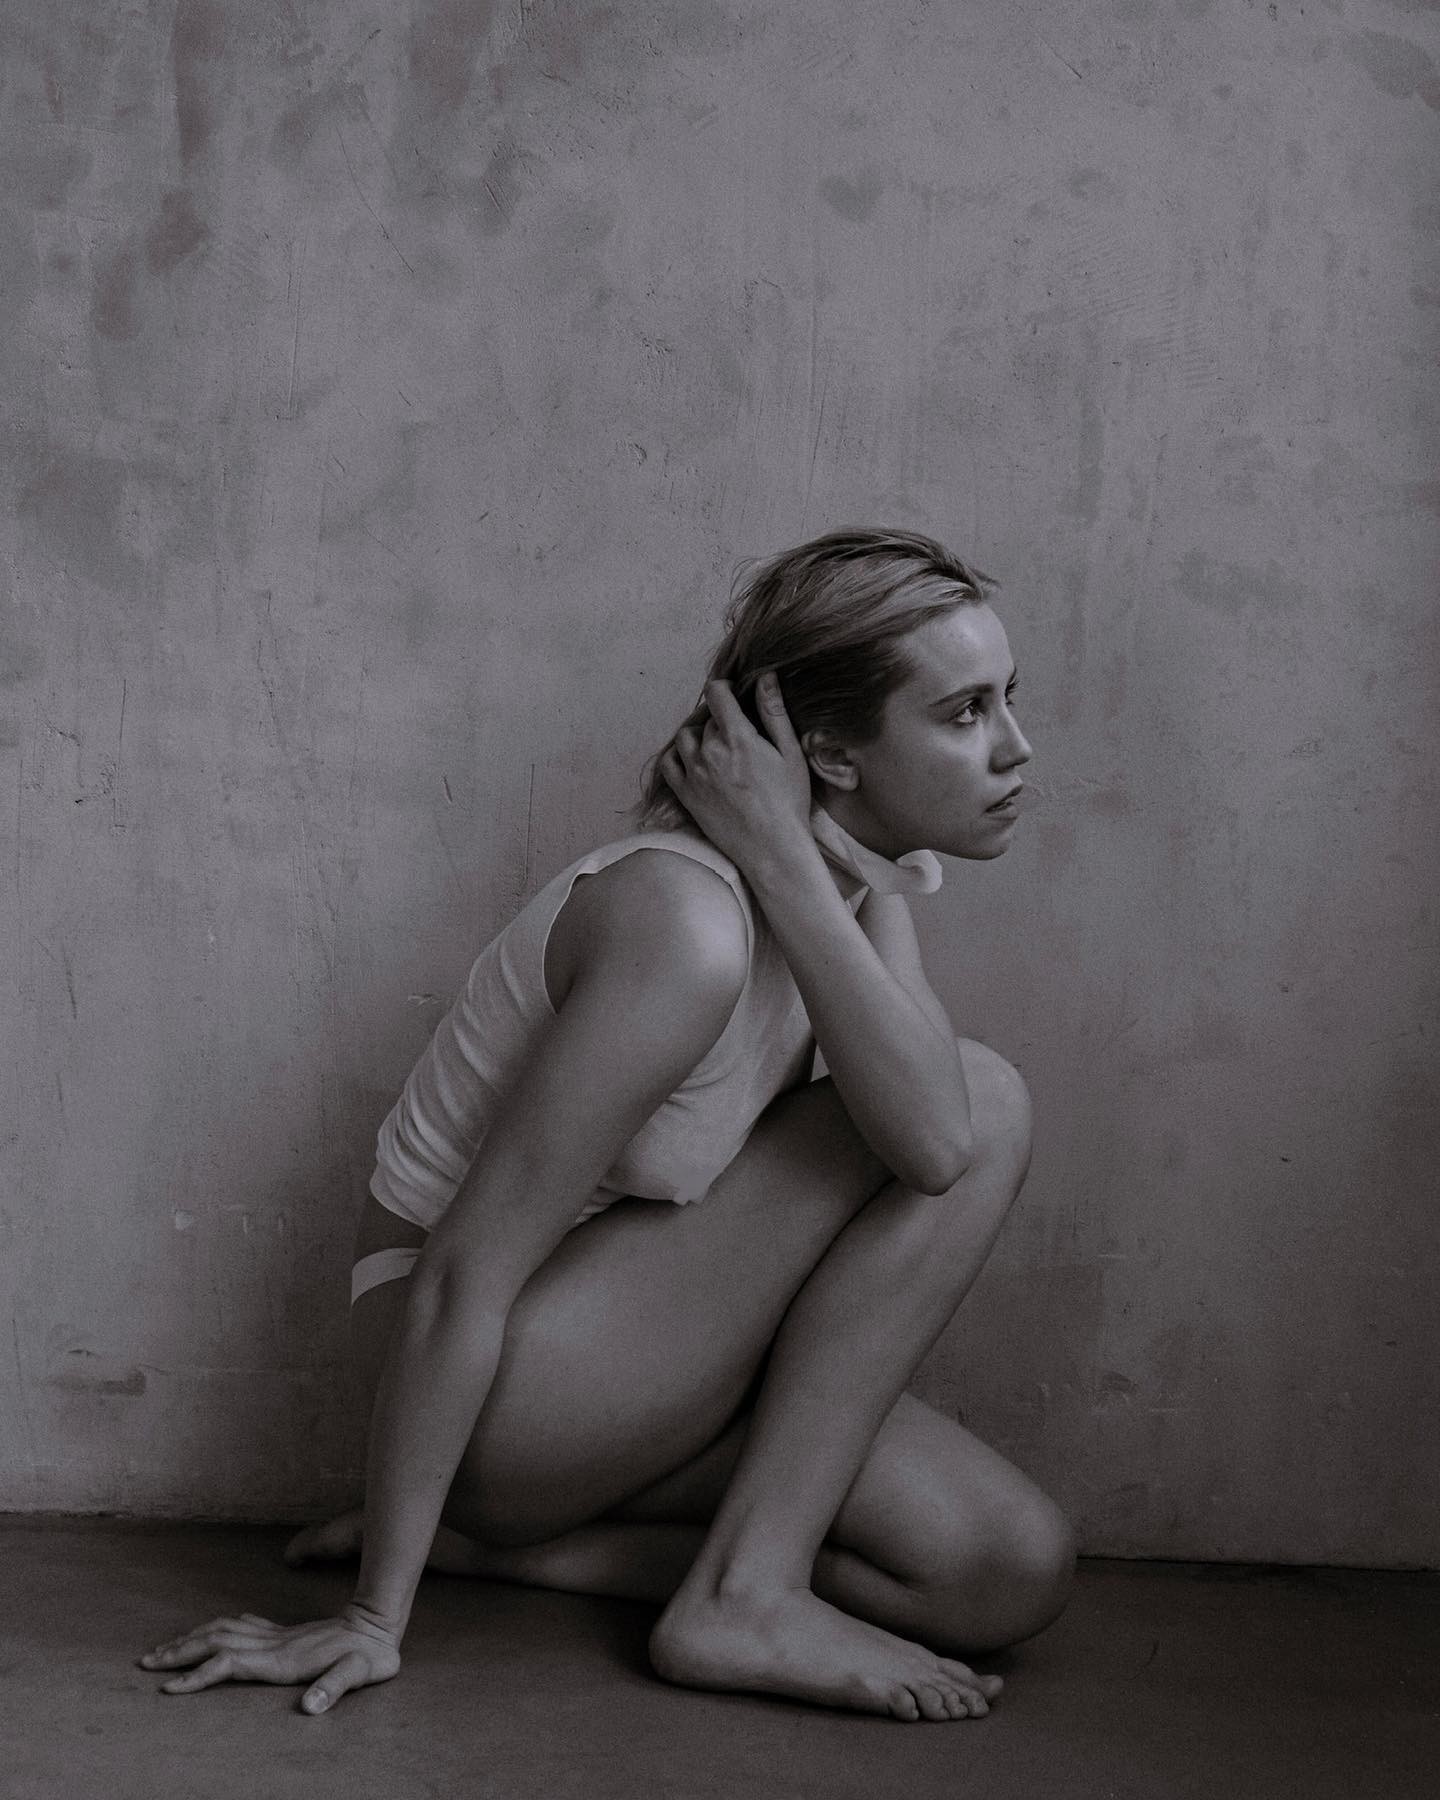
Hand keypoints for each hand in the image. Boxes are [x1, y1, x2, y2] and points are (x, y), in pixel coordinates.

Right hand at [138, 1605, 400, 1713]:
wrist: (379, 1623)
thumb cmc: (370, 1656)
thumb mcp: (360, 1673)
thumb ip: (334, 1688)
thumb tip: (310, 1708)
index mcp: (283, 1659)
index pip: (229, 1663)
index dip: (198, 1675)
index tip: (167, 1688)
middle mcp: (273, 1644)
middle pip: (215, 1642)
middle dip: (179, 1652)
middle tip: (145, 1663)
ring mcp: (277, 1636)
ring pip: (223, 1630)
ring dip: (192, 1638)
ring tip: (164, 1649)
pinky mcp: (283, 1634)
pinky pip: (240, 1626)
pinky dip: (217, 1629)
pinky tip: (212, 1631)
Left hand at [659, 673, 813, 872]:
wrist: (773, 849)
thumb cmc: (788, 802)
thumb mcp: (790, 753)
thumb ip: (774, 713)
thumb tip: (765, 678)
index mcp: (737, 737)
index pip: (717, 693)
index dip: (724, 688)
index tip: (733, 695)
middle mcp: (709, 752)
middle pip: (705, 718)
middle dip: (719, 718)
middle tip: (735, 730)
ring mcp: (694, 774)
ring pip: (685, 738)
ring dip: (697, 735)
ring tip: (715, 744)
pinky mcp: (686, 795)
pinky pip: (669, 764)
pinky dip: (677, 756)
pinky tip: (692, 759)